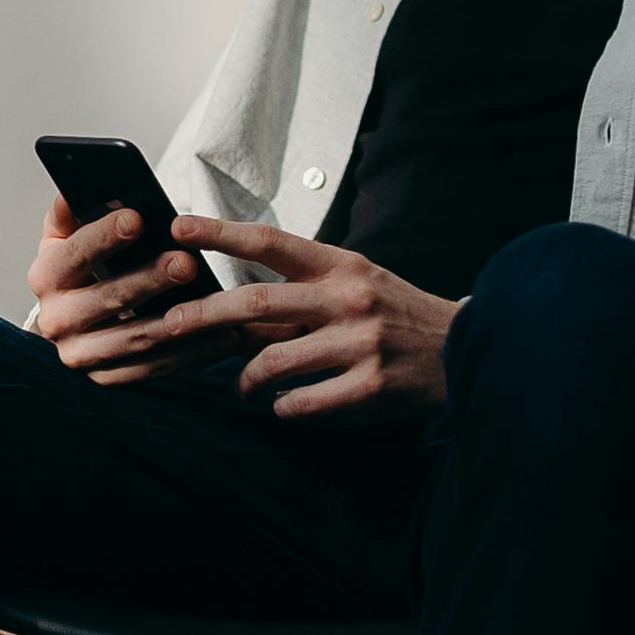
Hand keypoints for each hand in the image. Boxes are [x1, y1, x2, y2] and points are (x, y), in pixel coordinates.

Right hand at [27, 195, 215, 386]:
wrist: (72, 321)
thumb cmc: (80, 266)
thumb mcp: (67, 235)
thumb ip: (71, 210)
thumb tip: (74, 188)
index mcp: (45, 276)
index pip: (75, 253)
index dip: (104, 235)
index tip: (138, 217)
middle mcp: (55, 320)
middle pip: (108, 298)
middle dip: (149, 279)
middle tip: (187, 262)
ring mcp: (79, 354)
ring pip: (133, 338)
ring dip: (176, 320)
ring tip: (213, 301)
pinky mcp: (105, 379)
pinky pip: (151, 369)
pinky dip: (188, 354)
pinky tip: (220, 336)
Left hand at [116, 218, 460, 417]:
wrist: (463, 348)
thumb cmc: (397, 313)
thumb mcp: (357, 282)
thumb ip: (305, 289)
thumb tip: (236, 306)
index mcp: (341, 266)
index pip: (272, 242)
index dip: (221, 233)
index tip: (179, 227)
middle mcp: (348, 299)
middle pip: (258, 304)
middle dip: (205, 315)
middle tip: (171, 325)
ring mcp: (360, 343)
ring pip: (273, 362)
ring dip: (244, 378)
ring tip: (240, 385)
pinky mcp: (370, 386)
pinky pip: (303, 402)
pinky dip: (281, 407)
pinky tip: (281, 406)